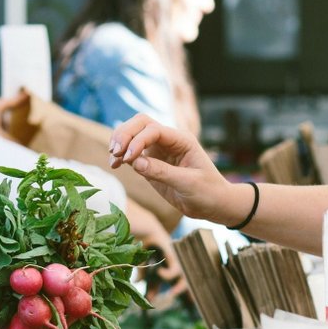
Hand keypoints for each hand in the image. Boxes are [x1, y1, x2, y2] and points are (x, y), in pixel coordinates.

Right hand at [109, 115, 230, 222]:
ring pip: (133, 134)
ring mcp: (158, 150)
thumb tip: (135, 163)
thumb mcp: (188, 183)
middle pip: (140, 123)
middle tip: (115, 152)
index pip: (154, 130)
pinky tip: (115, 165)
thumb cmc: (208, 192)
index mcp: (181, 140)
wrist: (214, 205)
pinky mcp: (151, 162)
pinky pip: (132, 153)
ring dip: (120, 143)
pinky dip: (121, 156)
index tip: (129, 158)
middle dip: (125, 134)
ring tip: (113, 161)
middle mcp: (168, 141)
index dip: (138, 140)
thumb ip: (162, 172)